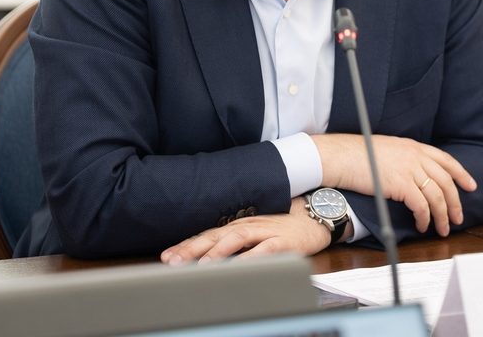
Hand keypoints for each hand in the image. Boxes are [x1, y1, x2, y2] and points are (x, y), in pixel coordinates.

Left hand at [160, 197, 338, 263]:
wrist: (316, 216)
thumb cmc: (284, 227)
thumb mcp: (256, 232)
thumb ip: (235, 244)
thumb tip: (208, 258)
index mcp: (239, 225)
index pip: (207, 235)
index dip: (186, 246)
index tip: (166, 257)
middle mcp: (248, 225)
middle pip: (215, 236)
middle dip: (191, 249)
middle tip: (172, 261)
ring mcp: (265, 232)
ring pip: (235, 239)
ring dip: (217, 252)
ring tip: (200, 265)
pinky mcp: (282, 241)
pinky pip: (263, 250)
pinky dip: (249, 258)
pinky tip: (238, 267)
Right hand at [311, 134, 476, 236]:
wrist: (342, 156)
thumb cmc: (359, 154)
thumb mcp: (389, 149)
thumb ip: (405, 158)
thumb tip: (413, 173)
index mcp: (414, 147)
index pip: (446, 160)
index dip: (461, 174)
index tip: (470, 185)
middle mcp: (416, 157)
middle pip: (446, 181)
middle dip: (455, 202)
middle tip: (459, 217)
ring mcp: (410, 170)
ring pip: (437, 196)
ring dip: (443, 215)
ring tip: (444, 229)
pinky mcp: (401, 185)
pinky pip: (421, 206)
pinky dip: (425, 218)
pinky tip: (423, 226)